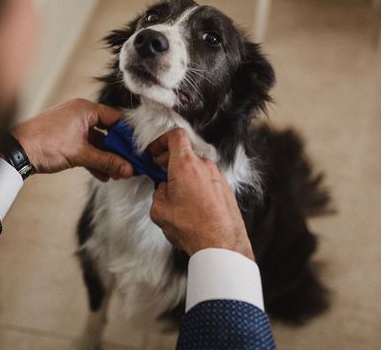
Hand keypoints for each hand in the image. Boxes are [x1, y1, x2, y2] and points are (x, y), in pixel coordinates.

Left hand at [12, 98, 132, 180]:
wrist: (15, 152)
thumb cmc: (45, 144)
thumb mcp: (81, 154)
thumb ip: (107, 161)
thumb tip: (128, 169)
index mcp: (85, 109)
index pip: (115, 118)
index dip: (127, 135)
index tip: (136, 151)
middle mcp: (79, 114)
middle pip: (107, 131)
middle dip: (117, 150)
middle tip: (128, 165)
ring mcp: (71, 126)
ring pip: (96, 141)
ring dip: (106, 158)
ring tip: (116, 174)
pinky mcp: (65, 138)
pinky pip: (86, 147)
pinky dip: (93, 159)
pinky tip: (102, 175)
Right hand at [147, 128, 253, 258]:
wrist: (221, 245)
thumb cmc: (193, 227)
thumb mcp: (160, 210)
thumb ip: (158, 192)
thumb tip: (164, 189)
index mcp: (185, 165)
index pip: (175, 136)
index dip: (161, 141)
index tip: (155, 152)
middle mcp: (204, 166)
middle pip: (185, 151)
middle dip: (169, 159)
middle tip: (160, 171)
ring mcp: (218, 176)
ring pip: (196, 166)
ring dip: (184, 173)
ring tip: (176, 192)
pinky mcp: (226, 188)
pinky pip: (207, 178)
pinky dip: (197, 183)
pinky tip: (191, 201)